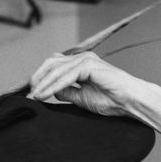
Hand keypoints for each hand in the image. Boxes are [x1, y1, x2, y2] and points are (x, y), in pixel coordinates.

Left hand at [26, 51, 148, 118]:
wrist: (131, 101)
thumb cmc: (112, 101)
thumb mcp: (81, 98)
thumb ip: (66, 92)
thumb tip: (49, 91)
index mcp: (80, 65)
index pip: (54, 66)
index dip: (40, 78)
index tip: (31, 94)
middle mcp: (82, 59)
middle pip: (51, 63)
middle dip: (37, 78)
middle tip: (29, 94)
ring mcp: (85, 60)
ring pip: (56, 69)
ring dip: (43, 84)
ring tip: (34, 97)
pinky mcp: (89, 65)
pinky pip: (65, 76)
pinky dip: (53, 86)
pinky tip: (45, 95)